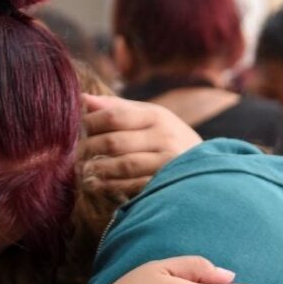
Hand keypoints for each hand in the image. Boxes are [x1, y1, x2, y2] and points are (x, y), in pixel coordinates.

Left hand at [78, 94, 202, 196]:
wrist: (205, 167)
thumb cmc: (167, 137)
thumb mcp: (149, 117)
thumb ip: (116, 108)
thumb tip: (82, 98)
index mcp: (156, 116)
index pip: (114, 116)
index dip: (90, 123)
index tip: (79, 129)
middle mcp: (163, 137)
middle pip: (114, 142)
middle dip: (89, 149)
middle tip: (77, 154)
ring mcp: (165, 162)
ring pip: (121, 165)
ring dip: (97, 169)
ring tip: (84, 170)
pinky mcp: (163, 184)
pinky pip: (130, 186)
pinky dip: (108, 186)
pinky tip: (96, 184)